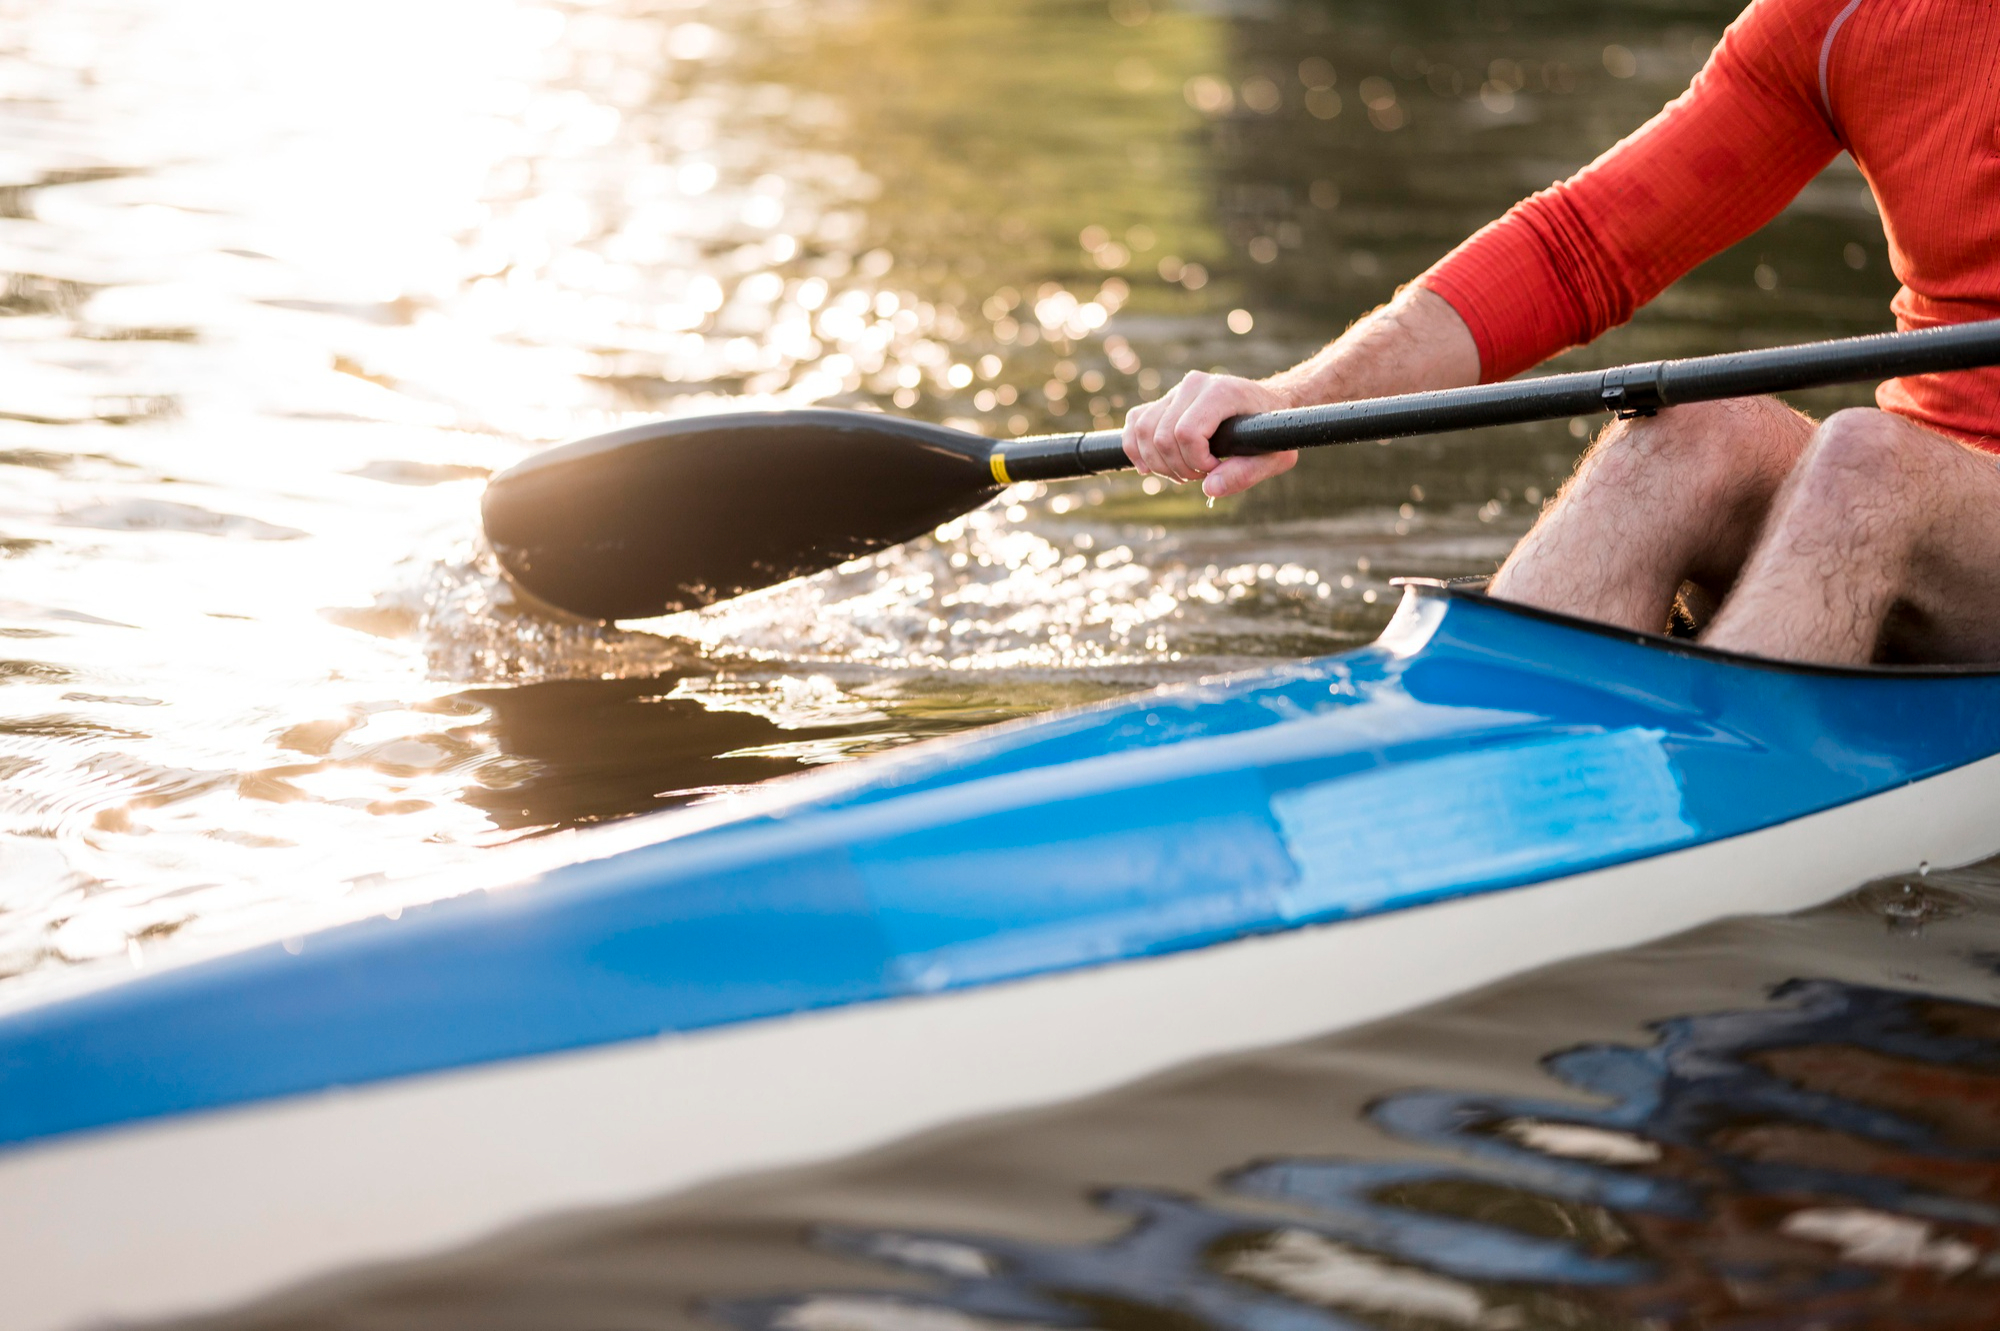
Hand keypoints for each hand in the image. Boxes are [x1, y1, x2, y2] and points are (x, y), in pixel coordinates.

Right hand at [1121, 371, 1298, 498]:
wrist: (1267, 406)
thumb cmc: (1272, 433)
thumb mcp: (1274, 458)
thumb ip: (1246, 473)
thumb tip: (1210, 489)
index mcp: (1220, 392)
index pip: (1186, 432)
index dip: (1195, 461)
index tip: (1214, 468)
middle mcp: (1193, 385)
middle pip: (1161, 436)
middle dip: (1177, 467)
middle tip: (1201, 475)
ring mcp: (1175, 391)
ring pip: (1143, 431)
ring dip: (1157, 463)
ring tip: (1184, 472)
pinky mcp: (1163, 401)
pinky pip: (1135, 424)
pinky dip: (1137, 449)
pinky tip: (1150, 466)